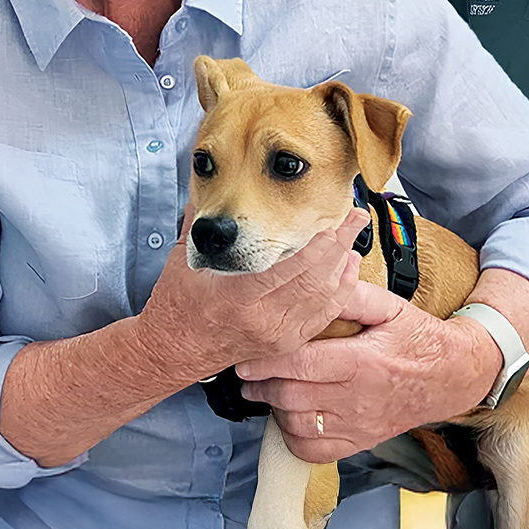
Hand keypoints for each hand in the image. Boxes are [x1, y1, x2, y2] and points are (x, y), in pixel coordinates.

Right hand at [131, 206, 370, 395]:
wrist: (173, 350)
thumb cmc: (176, 304)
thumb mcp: (183, 259)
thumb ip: (203, 220)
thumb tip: (211, 178)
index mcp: (236, 295)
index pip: (289, 267)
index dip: (317, 243)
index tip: (332, 218)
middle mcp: (261, 318)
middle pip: (314, 279)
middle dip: (340, 245)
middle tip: (355, 217)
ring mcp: (276, 334)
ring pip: (324, 297)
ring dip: (343, 264)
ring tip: (352, 237)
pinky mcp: (285, 343)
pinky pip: (323, 316)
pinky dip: (339, 290)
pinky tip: (345, 269)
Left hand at [236, 284, 502, 461]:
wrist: (452, 377)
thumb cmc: (416, 338)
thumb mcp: (390, 307)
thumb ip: (351, 295)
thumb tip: (322, 275)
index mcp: (361, 361)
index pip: (300, 364)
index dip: (266, 362)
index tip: (244, 358)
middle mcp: (357, 398)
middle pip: (292, 397)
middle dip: (260, 386)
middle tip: (245, 375)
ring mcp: (359, 425)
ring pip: (299, 426)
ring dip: (274, 411)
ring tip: (265, 392)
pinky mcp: (360, 442)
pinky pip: (316, 452)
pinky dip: (293, 439)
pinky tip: (288, 418)